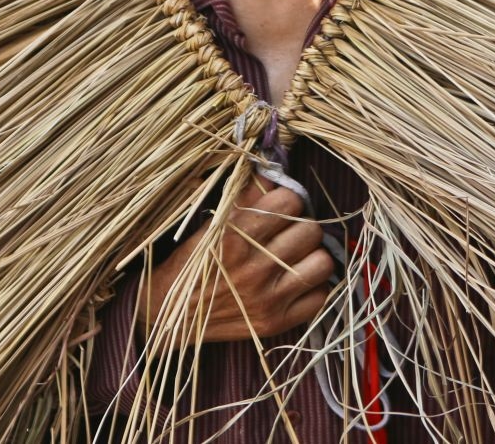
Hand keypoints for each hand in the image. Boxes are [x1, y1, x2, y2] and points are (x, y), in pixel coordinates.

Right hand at [140, 177, 334, 345]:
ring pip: (322, 263)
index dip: (288, 201)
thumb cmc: (191, 264)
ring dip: (312, 256)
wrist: (171, 316)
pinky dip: (312, 287)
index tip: (281, 208)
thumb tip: (274, 171)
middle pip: (311, 230)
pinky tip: (295, 282)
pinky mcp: (275, 323)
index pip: (290, 202)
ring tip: (296, 257)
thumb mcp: (212, 225)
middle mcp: (253, 267)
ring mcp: (267, 298)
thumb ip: (245, 197)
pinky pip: (319, 297)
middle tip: (289, 233)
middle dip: (302, 226)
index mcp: (234, 236)